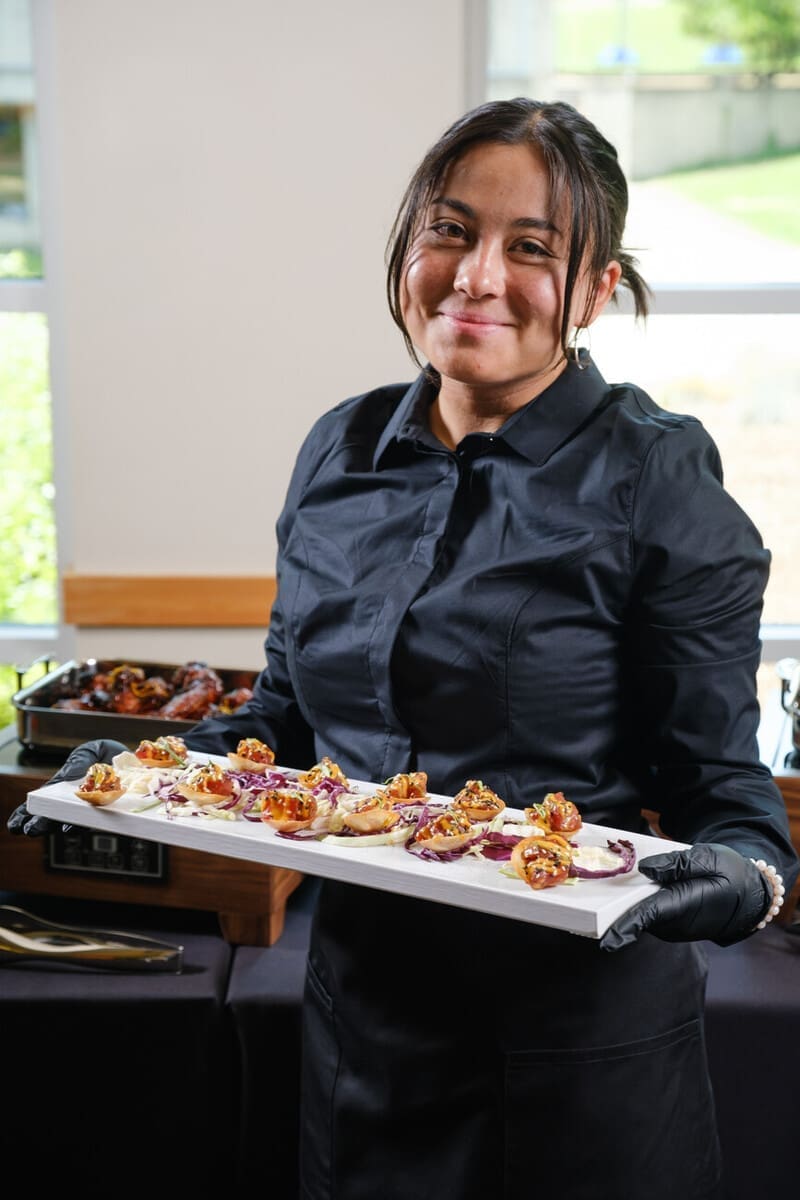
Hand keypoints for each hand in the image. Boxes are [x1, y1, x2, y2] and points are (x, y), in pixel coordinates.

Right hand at [6, 738, 128, 836]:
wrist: (139, 760)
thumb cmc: (108, 755)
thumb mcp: (90, 751)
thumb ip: (78, 761)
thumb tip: (67, 776)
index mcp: (64, 787)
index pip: (41, 803)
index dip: (26, 815)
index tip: (14, 826)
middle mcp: (75, 802)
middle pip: (54, 815)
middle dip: (41, 823)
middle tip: (29, 830)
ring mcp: (92, 808)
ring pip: (74, 820)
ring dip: (63, 825)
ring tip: (53, 829)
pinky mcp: (110, 812)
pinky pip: (98, 819)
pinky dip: (86, 822)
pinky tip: (73, 826)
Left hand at [600, 842, 771, 951]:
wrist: (749, 896)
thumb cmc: (729, 874)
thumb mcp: (707, 858)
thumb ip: (676, 864)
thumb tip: (645, 868)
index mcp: (683, 904)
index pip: (648, 916)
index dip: (626, 927)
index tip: (606, 941)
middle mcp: (674, 922)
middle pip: (635, 913)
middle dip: (612, 905)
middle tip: (588, 888)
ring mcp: (671, 927)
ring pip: (639, 913)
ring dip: (623, 902)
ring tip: (610, 881)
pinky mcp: (669, 925)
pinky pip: (646, 914)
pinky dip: (635, 902)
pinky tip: (630, 887)